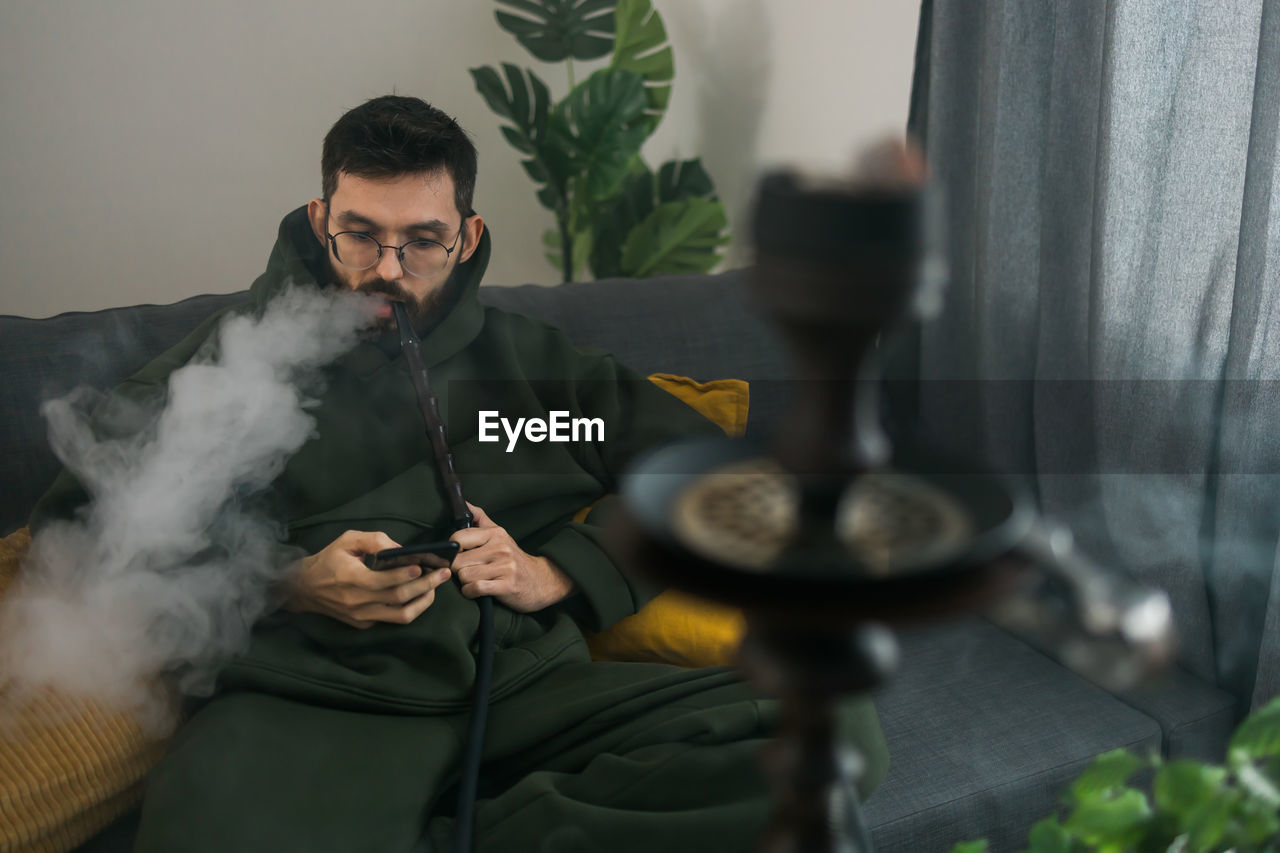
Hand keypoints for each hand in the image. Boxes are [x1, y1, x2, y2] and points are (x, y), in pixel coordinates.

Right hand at [280, 529, 452, 628]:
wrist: (304, 588)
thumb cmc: (329, 560)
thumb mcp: (347, 541)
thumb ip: (375, 541)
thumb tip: (402, 549)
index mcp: (351, 579)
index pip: (383, 581)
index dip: (405, 575)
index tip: (422, 567)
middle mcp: (357, 602)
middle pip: (399, 597)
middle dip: (425, 586)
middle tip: (443, 575)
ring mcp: (361, 616)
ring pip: (400, 615)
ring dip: (423, 602)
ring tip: (435, 588)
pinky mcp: (363, 624)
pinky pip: (392, 618)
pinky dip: (409, 607)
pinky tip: (419, 594)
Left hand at [450, 502, 575, 612]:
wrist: (540, 580)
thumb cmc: (513, 558)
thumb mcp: (499, 534)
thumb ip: (480, 518)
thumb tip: (464, 503)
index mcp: (496, 533)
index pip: (459, 538)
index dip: (452, 550)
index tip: (458, 555)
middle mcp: (500, 548)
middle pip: (458, 561)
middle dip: (458, 569)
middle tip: (468, 570)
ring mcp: (504, 567)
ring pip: (465, 576)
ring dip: (465, 583)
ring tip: (475, 580)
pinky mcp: (506, 585)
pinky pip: (475, 588)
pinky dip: (471, 592)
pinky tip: (477, 591)